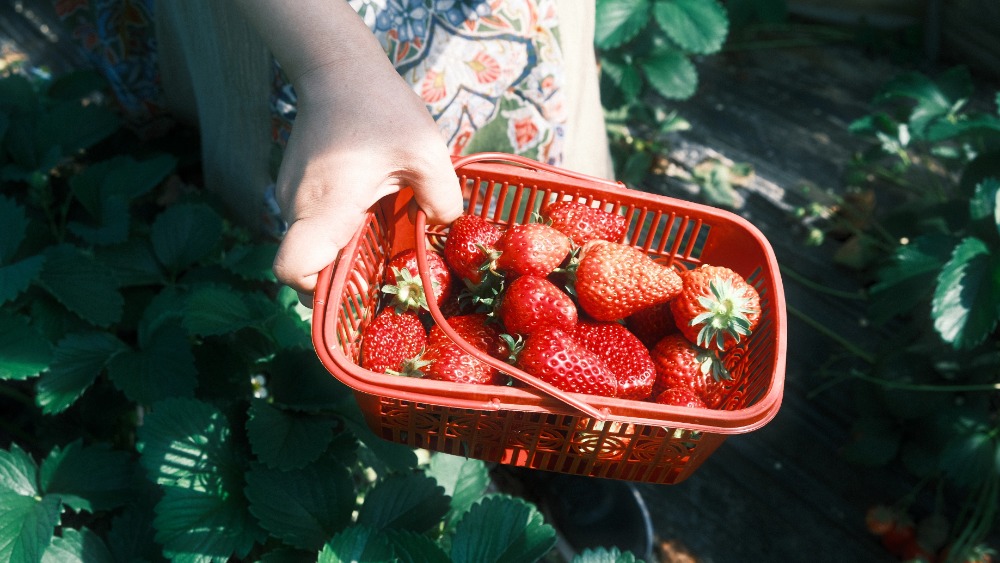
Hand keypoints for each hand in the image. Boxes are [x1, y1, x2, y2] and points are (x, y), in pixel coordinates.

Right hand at [272, 57, 463, 303]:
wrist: (338, 68)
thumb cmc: (380, 108)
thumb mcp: (425, 152)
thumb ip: (442, 199)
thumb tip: (447, 228)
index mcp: (325, 207)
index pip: (293, 272)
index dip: (318, 293)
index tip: (356, 289)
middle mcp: (297, 207)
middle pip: (307, 266)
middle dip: (344, 279)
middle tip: (386, 271)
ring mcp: (291, 196)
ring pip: (312, 245)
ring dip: (345, 251)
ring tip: (383, 234)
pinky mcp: (297, 185)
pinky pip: (315, 223)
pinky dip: (339, 228)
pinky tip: (371, 209)